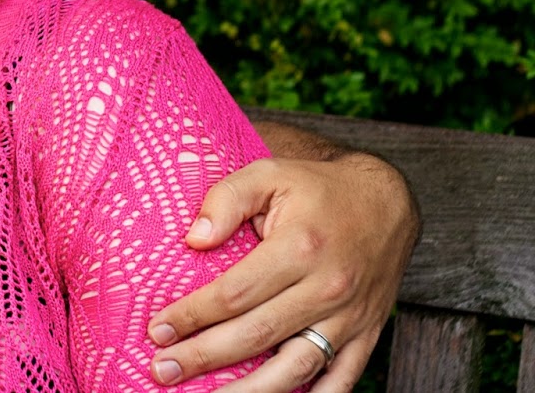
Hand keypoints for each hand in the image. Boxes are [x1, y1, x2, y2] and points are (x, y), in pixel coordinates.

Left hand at [146, 152, 417, 391]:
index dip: (192, 316)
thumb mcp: (268, 173)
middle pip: (257, 335)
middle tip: (163, 369)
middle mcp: (326, 288)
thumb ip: (227, 199)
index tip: (157, 330)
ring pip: (296, 368)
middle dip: (205, 357)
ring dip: (250, 391)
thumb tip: (194, 239)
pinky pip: (342, 379)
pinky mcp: (366, 333)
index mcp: (298, 248)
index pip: (234, 294)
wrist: (386, 201)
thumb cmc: (317, 188)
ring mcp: (349, 317)